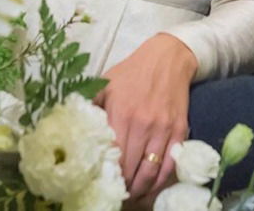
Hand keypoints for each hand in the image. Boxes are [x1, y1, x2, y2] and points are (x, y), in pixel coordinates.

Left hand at [97, 33, 198, 201]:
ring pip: (151, 171)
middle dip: (123, 186)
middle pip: (132, 168)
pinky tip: (151, 188)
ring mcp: (164, 130)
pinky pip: (171, 164)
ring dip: (141, 189)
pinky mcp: (180, 131)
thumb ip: (90, 107)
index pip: (113, 155)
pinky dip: (161, 181)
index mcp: (122, 114)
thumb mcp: (104, 84)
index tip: (101, 184)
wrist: (168, 58)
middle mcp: (144, 125)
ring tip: (132, 196)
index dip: (108, 174)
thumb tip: (73, 129)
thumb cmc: (132, 71)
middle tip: (116, 194)